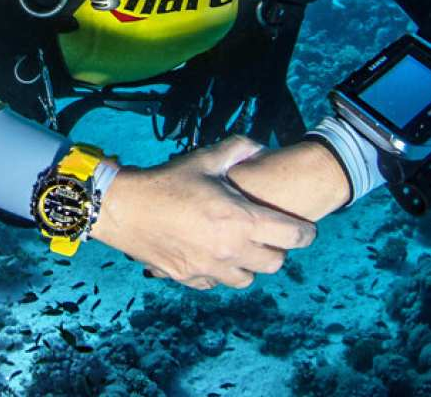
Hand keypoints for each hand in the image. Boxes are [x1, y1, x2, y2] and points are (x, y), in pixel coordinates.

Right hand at [87, 134, 316, 289]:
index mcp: (241, 220)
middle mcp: (231, 250)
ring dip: (249, 264)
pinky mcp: (191, 278)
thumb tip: (260, 146)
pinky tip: (210, 253)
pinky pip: (218, 282)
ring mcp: (211, 269)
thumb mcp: (204, 159)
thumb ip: (237, 149)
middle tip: (266, 234)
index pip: (294, 236)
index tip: (304, 228)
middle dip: (277, 248)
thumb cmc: (166, 182)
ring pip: (249, 278)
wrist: (124, 209)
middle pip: (276, 262)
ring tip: (238, 246)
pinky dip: (220, 271)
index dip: (305, 232)